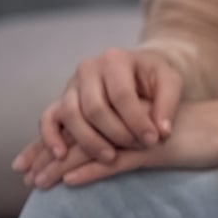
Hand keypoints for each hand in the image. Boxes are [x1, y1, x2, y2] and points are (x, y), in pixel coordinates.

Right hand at [13, 48, 182, 170]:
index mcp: (115, 59)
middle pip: (95, 107)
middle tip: (136, 148)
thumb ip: (168, 104)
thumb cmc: (153, 78)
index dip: (137, 120)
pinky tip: (62, 155)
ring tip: (109, 158)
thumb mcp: (169, 82)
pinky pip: (48, 118)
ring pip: (71, 115)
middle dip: (117, 133)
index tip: (153, 140)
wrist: (135, 71)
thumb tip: (162, 132)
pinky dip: (50, 137)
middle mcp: (88, 69)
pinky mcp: (61, 100)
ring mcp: (71, 84)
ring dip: (89, 140)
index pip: (122, 95)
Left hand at [17, 98, 217, 188]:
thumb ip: (132, 147)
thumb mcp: (157, 142)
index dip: (54, 144)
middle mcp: (127, 122)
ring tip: (39, 183)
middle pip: (80, 137)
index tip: (29, 162)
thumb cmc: (195, 139)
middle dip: (49, 156)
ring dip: (62, 167)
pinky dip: (93, 172)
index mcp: (124, 118)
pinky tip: (72, 182)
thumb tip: (107, 160)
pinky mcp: (154, 151)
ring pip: (92, 150)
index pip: (82, 128)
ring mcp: (139, 137)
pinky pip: (118, 162)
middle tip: (26, 175)